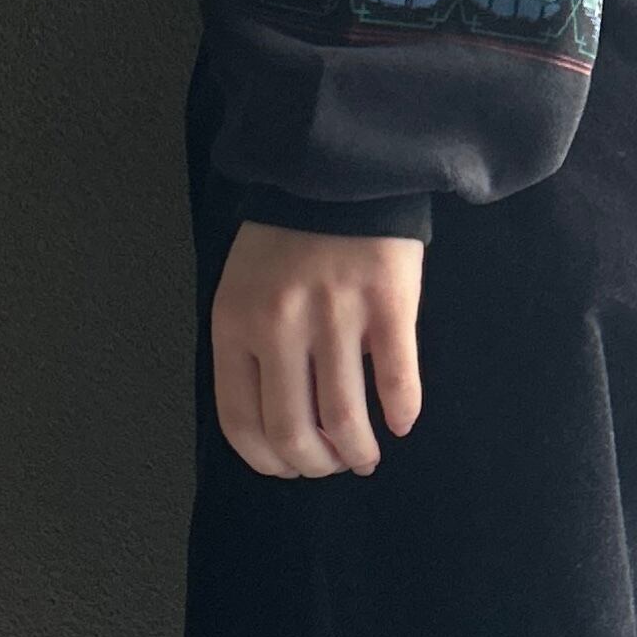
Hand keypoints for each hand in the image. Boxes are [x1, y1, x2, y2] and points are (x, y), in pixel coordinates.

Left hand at [211, 223, 423, 478]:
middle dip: (316, 465)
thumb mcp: (244, 289)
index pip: (242, 422)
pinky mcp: (388, 305)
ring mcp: (336, 315)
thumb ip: (251, 350)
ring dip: (357, 452)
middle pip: (294, 432)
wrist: (337, 168)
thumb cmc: (287, 237)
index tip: (291, 468)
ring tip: (365, 457)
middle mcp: (280, 326)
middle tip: (333, 465)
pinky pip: (396, 381)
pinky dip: (400, 414)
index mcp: (236, 324)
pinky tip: (400, 424)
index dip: (268, 461)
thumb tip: (281, 427)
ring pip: (344, 418)